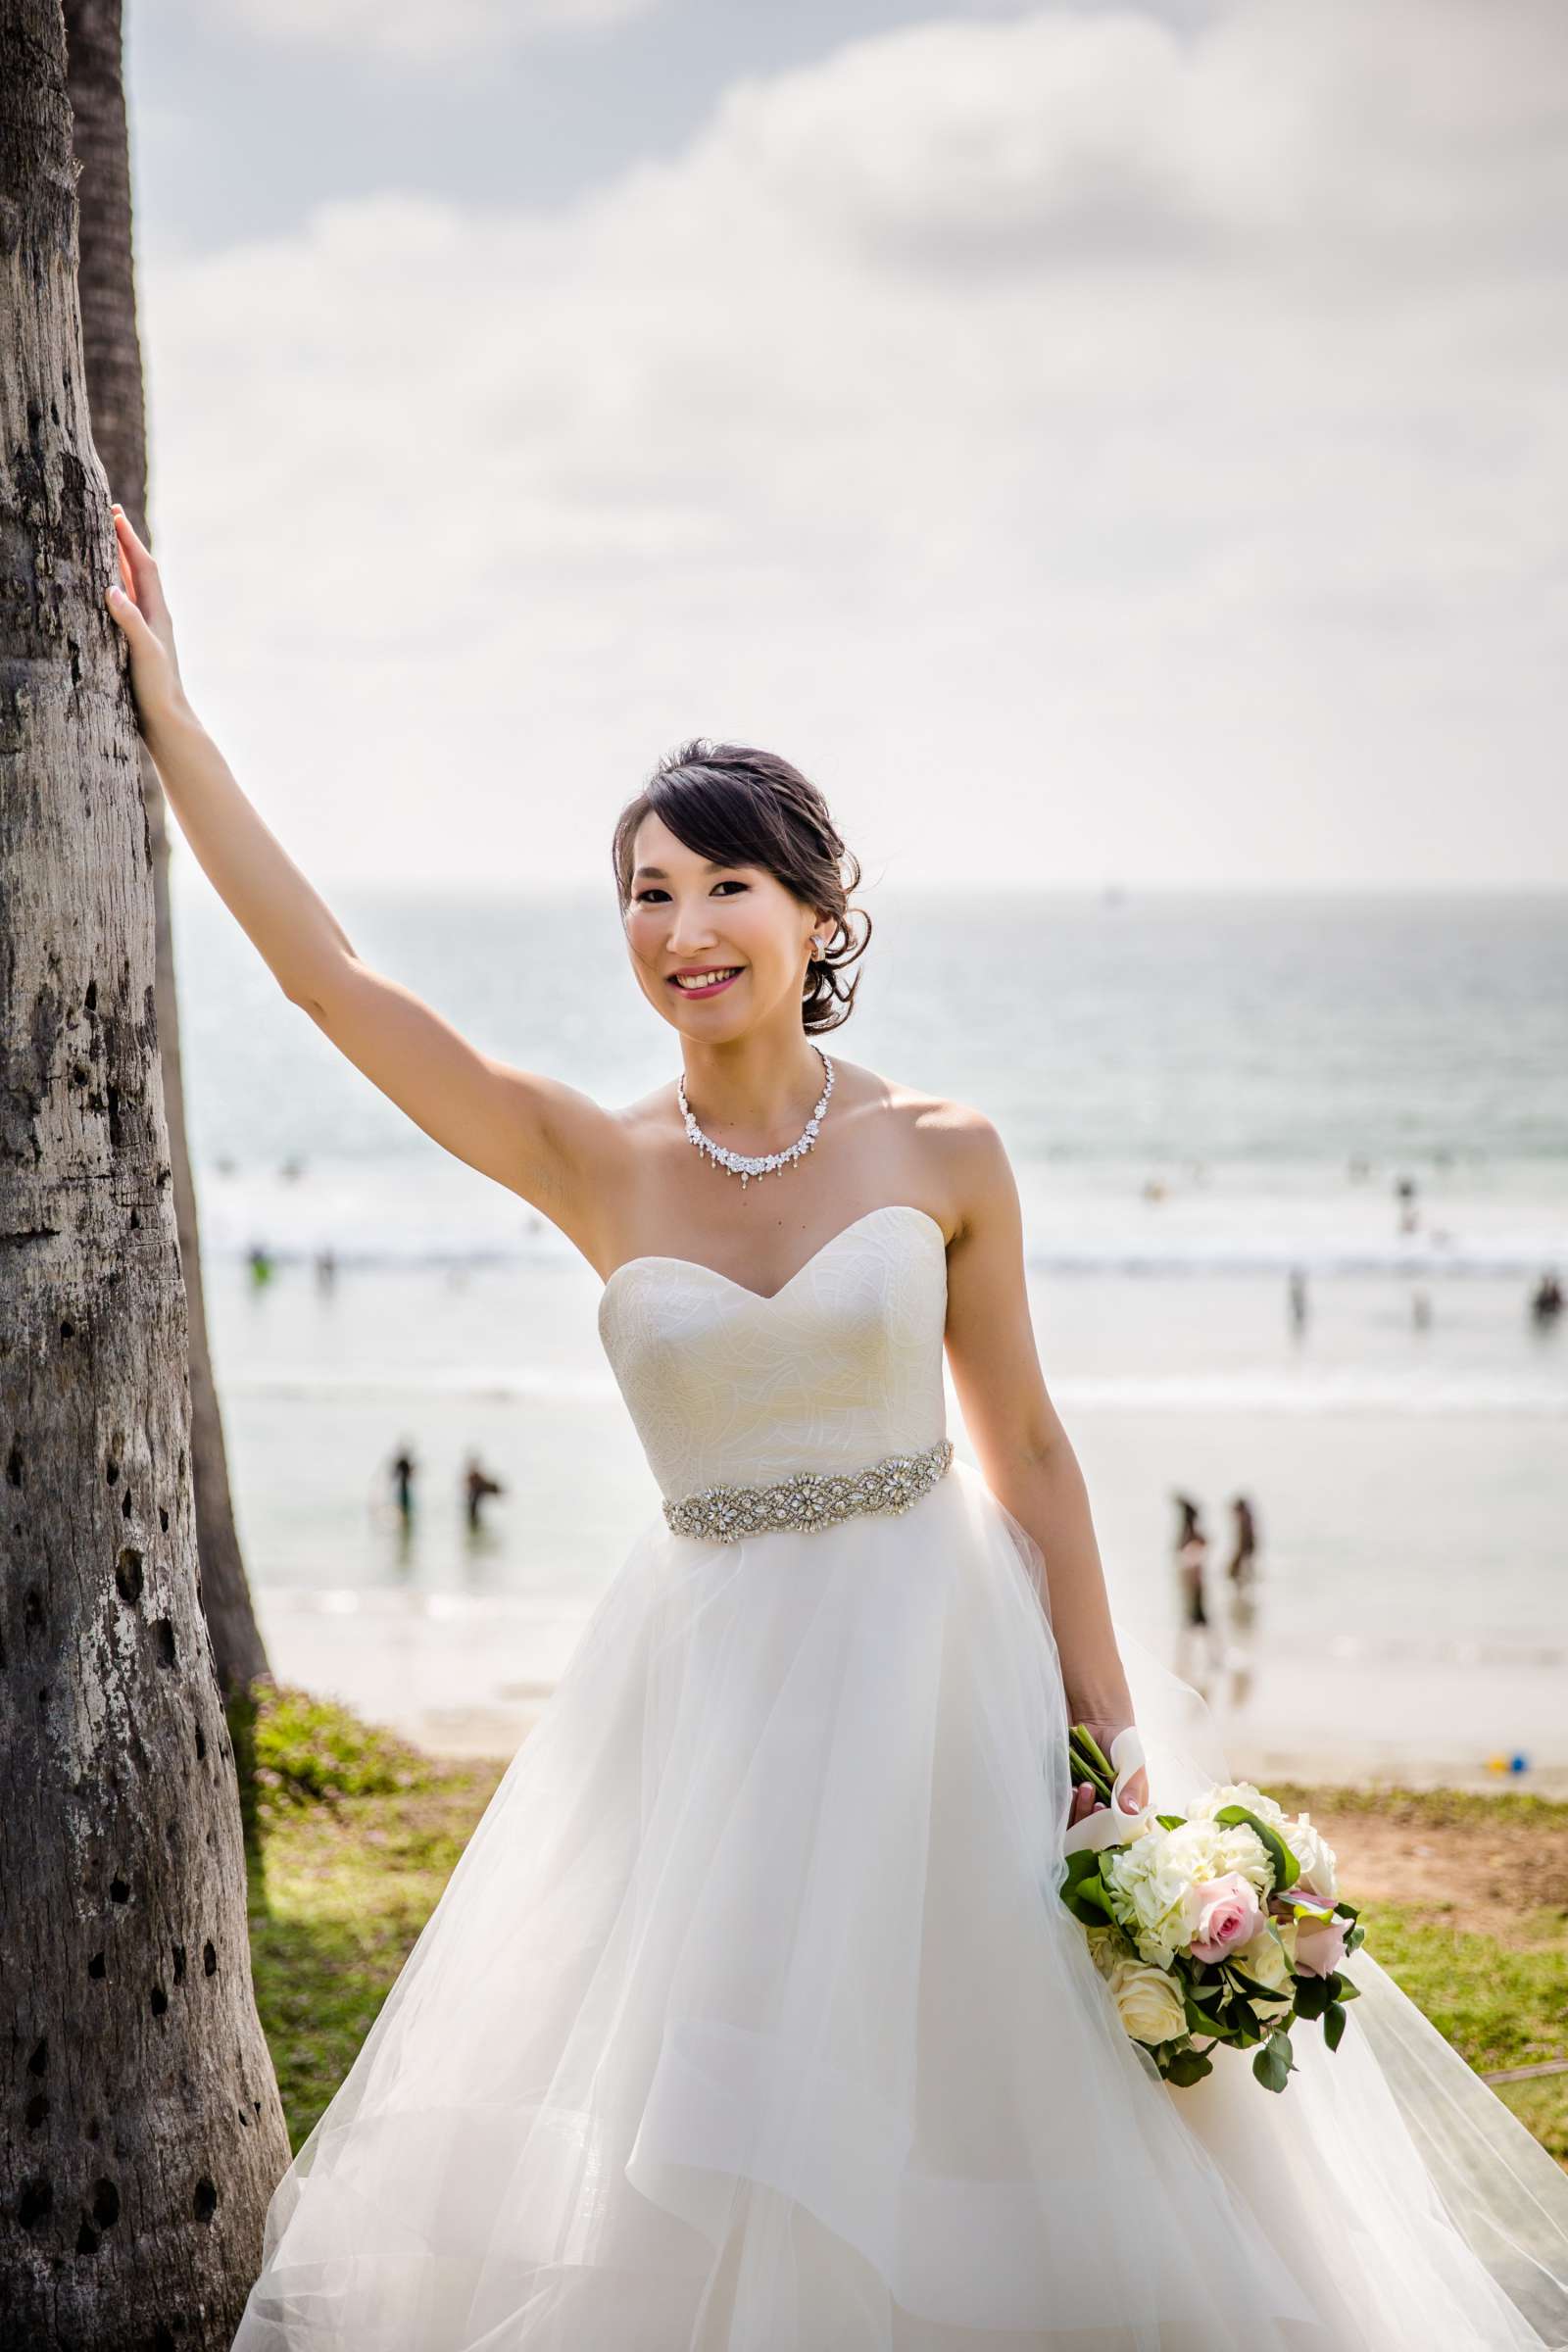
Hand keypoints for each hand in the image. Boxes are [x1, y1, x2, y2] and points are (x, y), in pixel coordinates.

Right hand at [105, 504, 188, 734]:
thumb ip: (130, 620)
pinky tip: (106, 590)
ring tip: (105, 541)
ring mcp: (147, 629)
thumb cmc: (158, 688)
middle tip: (109, 515)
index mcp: (158, 613)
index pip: (144, 566)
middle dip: (125, 542)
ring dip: (120, 562)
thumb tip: (112, 589)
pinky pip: (126, 605)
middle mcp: (155, 617)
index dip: (129, 539)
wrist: (168, 721)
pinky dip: (116, 588)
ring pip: (133, 586)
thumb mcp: (144, 652)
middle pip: (139, 570)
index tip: (114, 513)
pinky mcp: (138, 643)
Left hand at [1068, 1716, 1149, 1830]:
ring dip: (1078, 1808)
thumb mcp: (1133, 1767)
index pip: (1116, 1832)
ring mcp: (1086, 1801)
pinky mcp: (1070, 1791)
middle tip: (1093, 1796)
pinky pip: (1064, 1806)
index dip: (1109, 1831)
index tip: (1105, 1816)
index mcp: (1124, 1809)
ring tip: (1083, 1787)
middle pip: (1094, 1829)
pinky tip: (1071, 1789)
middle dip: (1091, 1815)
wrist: (1100, 1721)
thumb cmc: (1123, 1747)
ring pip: (1078, 1819)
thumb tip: (1130, 1811)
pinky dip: (1066, 1801)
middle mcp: (1104, 1809)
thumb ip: (1132, 1789)